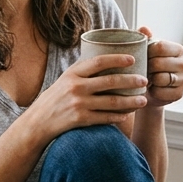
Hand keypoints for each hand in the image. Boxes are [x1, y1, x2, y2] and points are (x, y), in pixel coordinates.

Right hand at [22, 54, 147, 142]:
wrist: (37, 122)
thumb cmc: (54, 99)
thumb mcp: (64, 80)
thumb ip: (82, 71)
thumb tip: (106, 59)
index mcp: (73, 74)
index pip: (99, 61)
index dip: (117, 59)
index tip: (132, 59)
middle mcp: (76, 87)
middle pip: (110, 81)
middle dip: (131, 81)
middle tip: (145, 81)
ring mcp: (79, 104)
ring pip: (112, 102)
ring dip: (130, 101)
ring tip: (143, 100)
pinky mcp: (81, 119)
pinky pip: (105, 117)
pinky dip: (118, 116)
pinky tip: (127, 115)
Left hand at [138, 26, 182, 108]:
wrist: (151, 90)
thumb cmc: (148, 66)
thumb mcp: (145, 50)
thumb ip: (144, 38)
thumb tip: (144, 29)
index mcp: (178, 49)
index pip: (159, 47)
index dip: (146, 52)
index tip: (142, 57)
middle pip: (158, 63)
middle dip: (146, 68)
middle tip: (143, 70)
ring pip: (160, 78)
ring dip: (149, 80)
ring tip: (147, 79)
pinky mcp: (179, 94)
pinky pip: (160, 92)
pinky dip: (153, 92)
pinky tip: (152, 89)